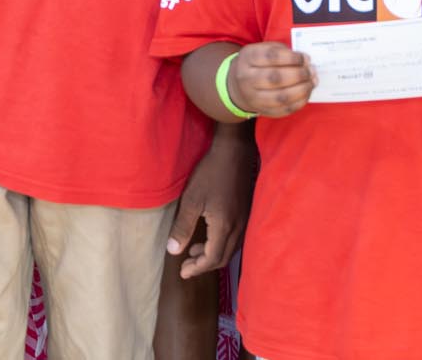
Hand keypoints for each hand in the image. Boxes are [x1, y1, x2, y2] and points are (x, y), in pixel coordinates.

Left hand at [166, 125, 253, 277]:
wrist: (235, 150)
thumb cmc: (211, 173)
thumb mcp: (191, 199)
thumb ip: (182, 227)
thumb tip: (174, 251)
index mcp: (224, 227)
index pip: (212, 259)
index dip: (197, 269)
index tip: (183, 271)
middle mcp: (238, 227)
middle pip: (223, 258)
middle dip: (204, 265)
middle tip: (186, 263)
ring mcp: (245, 220)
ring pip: (230, 248)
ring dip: (213, 254)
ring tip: (194, 249)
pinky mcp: (247, 212)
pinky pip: (235, 238)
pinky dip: (221, 244)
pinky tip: (210, 234)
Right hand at [228, 43, 313, 117]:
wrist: (238, 86)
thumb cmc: (258, 63)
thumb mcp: (264, 49)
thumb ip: (283, 51)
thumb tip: (305, 61)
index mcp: (248, 58)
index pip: (271, 57)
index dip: (292, 58)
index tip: (305, 58)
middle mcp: (247, 79)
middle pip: (275, 78)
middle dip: (299, 74)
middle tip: (311, 71)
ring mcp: (254, 98)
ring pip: (280, 97)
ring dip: (302, 90)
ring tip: (312, 82)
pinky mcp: (263, 111)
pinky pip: (283, 110)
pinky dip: (299, 102)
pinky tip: (306, 93)